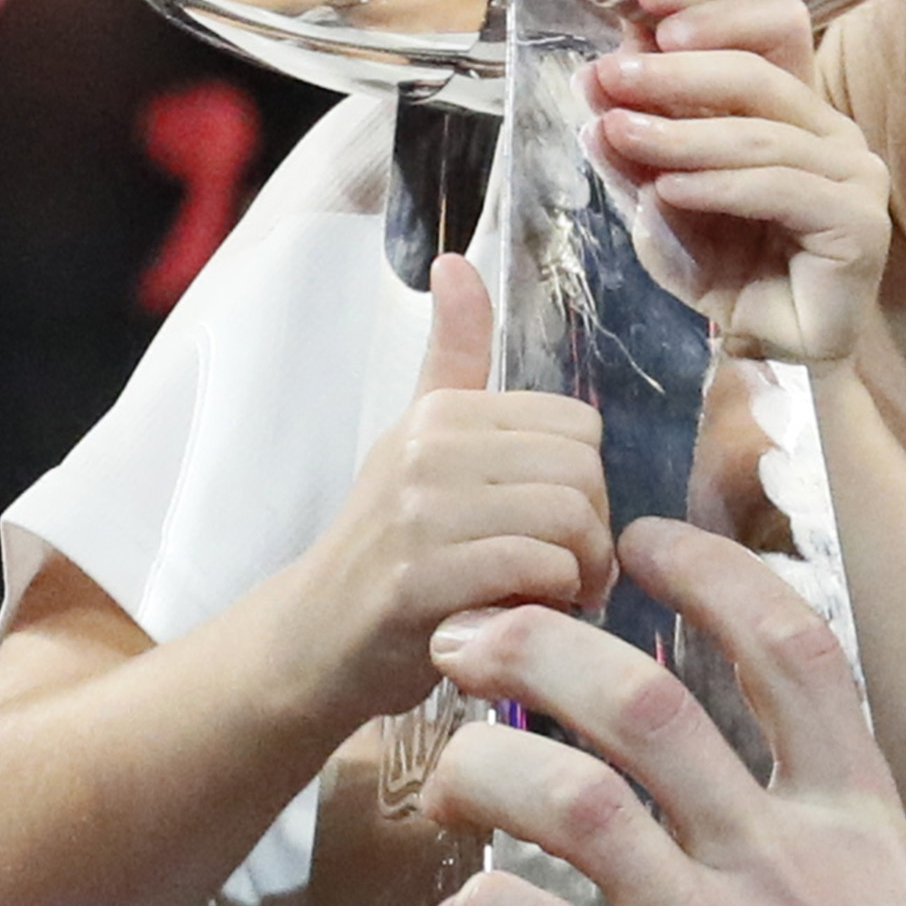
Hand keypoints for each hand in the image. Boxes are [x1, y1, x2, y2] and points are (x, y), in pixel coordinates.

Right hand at [280, 254, 612, 728]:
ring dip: (580, 573)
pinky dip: (550, 602)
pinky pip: (536, 568)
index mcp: (440, 410)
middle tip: (569, 572)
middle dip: (593, 533)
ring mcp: (417, 512)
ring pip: (568, 519)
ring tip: (554, 596)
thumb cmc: (388, 546)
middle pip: (583, 472)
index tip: (561, 527)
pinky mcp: (417, 580)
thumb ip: (454, 356)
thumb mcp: (418, 440)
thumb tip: (455, 262)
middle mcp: (426, 447)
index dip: (587, 485)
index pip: (580, 427)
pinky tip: (525, 617)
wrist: (311, 643)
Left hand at [420, 520, 905, 905]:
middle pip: (650, 703)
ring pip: (576, 803)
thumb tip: (903, 891)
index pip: (794, 653)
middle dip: (545, 642)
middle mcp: (787, 866)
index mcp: (866, 832)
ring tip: (442, 769)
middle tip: (474, 632)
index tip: (645, 542)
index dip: (713, 575)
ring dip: (489, 766)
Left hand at [565, 0, 891, 367]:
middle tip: (611, 74)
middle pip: (756, 74)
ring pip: (760, 133)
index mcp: (793, 111)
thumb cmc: (731, 275)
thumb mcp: (663, 206)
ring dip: (682, 133)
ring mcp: (855, 173)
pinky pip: (780, 187)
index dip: (702, 13)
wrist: (778, 352)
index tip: (626, 11)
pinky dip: (718, 185)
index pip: (758, 36)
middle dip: (676, 72)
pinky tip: (668, 188)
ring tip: (621, 132)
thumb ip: (636, 159)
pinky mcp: (861, 222)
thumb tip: (593, 101)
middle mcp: (831, 131)